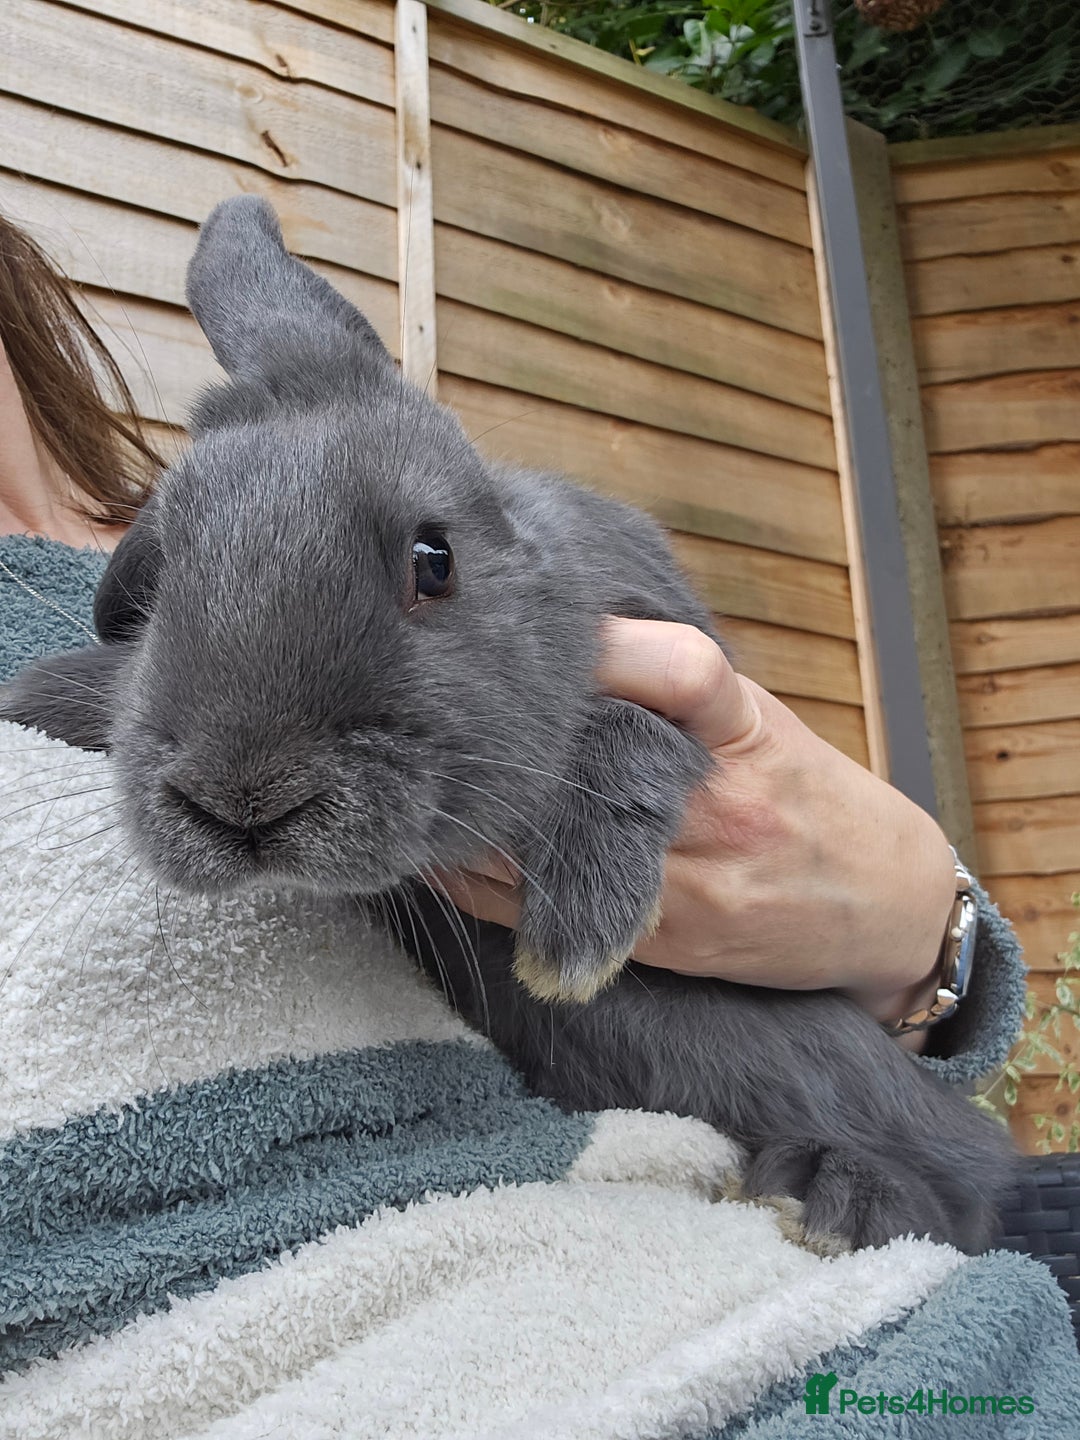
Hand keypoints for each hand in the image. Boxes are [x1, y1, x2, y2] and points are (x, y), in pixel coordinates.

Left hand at [435, 618, 955, 1047]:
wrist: (886, 906)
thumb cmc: (812, 796)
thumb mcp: (764, 720)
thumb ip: (679, 685)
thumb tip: (577, 638)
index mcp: (745, 731)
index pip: (684, 671)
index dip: (609, 649)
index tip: (536, 633)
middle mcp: (718, 806)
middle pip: (588, 770)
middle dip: (503, 749)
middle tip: (425, 715)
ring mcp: (690, 883)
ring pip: (551, 852)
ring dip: (472, 826)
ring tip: (415, 791)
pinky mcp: (667, 941)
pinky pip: (554, 914)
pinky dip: (488, 885)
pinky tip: (442, 857)